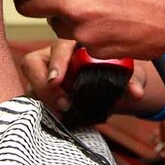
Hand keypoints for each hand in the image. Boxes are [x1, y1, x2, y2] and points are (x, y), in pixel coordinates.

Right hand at [18, 39, 163, 115]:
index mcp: (74, 44)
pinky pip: (32, 101)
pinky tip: (57, 119)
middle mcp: (53, 57)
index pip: (59, 47)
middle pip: (32, 62)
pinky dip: (42, 110)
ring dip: (41, 99)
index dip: (57, 62)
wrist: (112, 87)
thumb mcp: (126, 76)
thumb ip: (131, 81)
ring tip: (61, 114)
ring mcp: (44, 76)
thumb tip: (135, 92)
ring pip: (29, 83)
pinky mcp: (40, 93)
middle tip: (61, 103)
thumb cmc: (116, 73)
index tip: (57, 81)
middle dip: (41, 83)